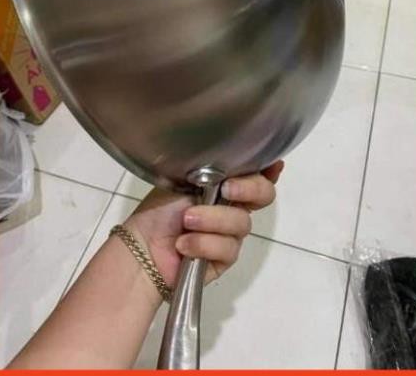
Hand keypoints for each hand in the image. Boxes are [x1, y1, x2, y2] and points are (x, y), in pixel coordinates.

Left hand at [124, 161, 283, 287]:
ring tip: (186, 221)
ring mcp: (231, 234)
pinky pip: (228, 248)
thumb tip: (234, 158)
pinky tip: (184, 245)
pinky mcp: (225, 258)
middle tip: (227, 189)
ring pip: (242, 223)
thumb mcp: (183, 181)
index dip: (269, 169)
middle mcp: (232, 206)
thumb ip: (211, 171)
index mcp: (224, 184)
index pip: (256, 174)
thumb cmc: (159, 209)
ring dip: (212, 220)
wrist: (141, 247)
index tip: (274, 165)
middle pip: (264, 195)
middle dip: (249, 189)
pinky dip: (204, 244)